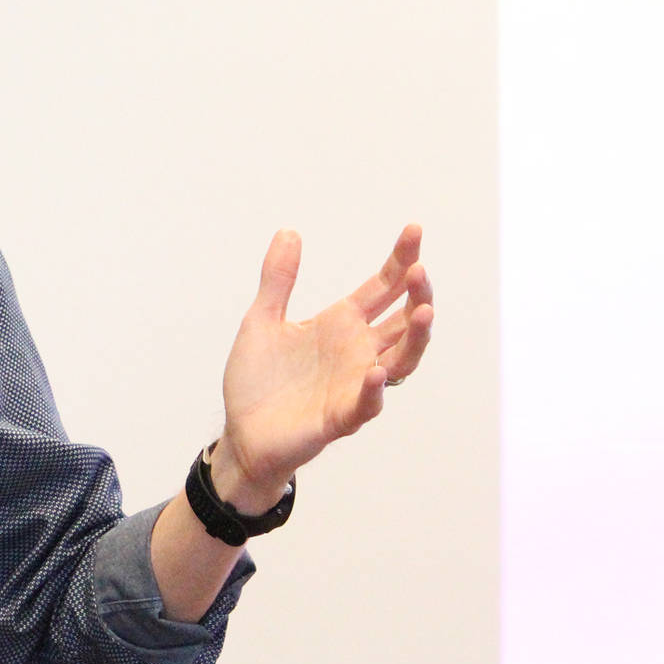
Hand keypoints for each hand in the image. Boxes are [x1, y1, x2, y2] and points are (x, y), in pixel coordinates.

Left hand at [214, 224, 434, 509]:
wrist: (241, 433)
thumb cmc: (257, 381)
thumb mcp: (262, 320)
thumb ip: (278, 279)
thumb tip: (289, 231)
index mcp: (342, 325)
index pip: (382, 288)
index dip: (400, 260)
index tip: (414, 230)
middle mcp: (357, 352)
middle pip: (403, 320)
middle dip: (417, 294)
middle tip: (420, 270)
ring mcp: (354, 385)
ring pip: (401, 360)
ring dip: (414, 338)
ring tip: (423, 311)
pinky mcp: (339, 416)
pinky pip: (366, 403)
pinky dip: (374, 389)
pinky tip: (378, 371)